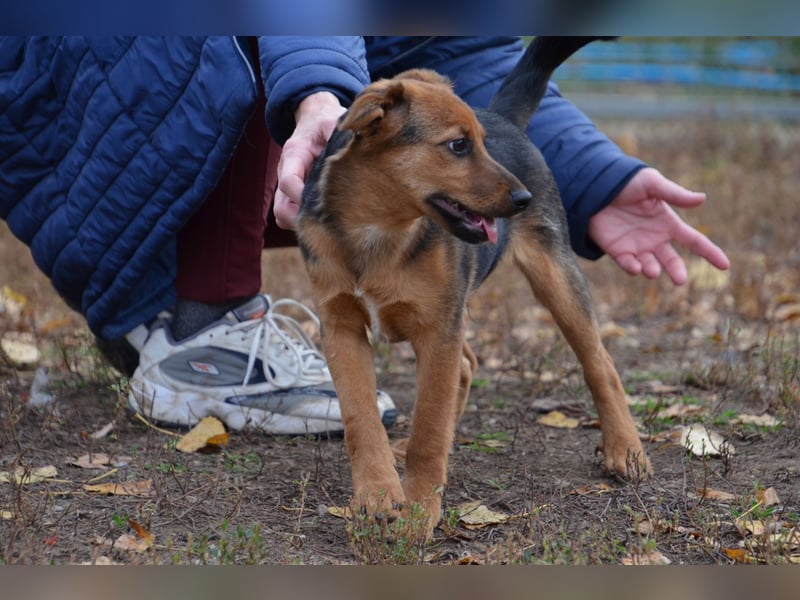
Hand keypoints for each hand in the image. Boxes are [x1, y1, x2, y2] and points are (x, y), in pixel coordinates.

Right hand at [273, 91, 346, 229]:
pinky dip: (307, 224)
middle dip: (303, 219)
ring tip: (332, 224)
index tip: (327, 203)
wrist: (315, 119)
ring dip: (305, 224)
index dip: (303, 197)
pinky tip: (329, 220)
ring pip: (284, 217)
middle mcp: (286, 172)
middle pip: (282, 208)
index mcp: (294, 154)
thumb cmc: (326, 122)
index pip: (288, 181)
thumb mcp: (334, 120)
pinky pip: (292, 218)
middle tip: (333, 222)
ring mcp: (287, 187)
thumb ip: (341, 131)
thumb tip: (356, 144)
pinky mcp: (294, 195)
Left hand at [588, 168, 729, 284]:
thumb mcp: (652, 184)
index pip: (695, 241)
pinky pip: (628, 265)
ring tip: (652, 271)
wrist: (595, 186)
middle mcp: (655, 239)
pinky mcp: (618, 251)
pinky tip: (635, 267)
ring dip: (652, 270)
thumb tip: (702, 199)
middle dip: (677, 271)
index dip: (710, 253)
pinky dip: (632, 268)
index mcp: (668, 223)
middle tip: (680, 280)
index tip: (725, 266)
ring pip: (651, 266)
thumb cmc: (626, 182)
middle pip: (672, 261)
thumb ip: (675, 194)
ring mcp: (637, 247)